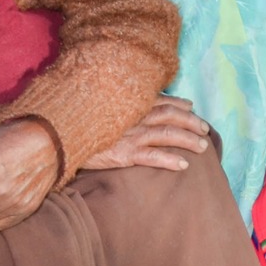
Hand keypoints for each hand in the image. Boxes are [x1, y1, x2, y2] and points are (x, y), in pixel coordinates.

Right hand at [81, 98, 210, 171]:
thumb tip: (138, 102)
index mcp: (130, 105)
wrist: (60, 137)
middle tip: (205, 130)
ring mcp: (131, 135)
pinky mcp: (125, 154)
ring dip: (188, 140)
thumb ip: (120, 106)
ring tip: (203, 148)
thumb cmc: (81, 124)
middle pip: (171, 116)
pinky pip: (153, 156)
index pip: (161, 101)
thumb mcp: (101, 110)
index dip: (179, 103)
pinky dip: (170, 159)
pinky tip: (183, 165)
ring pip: (168, 134)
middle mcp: (134, 117)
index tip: (191, 106)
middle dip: (191, 122)